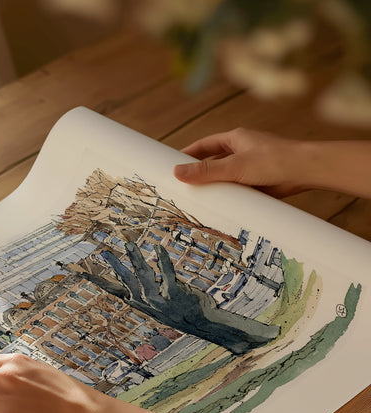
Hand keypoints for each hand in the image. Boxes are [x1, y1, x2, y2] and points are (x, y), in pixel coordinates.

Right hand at [173, 127, 309, 196]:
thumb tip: (177, 172)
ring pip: (225, 177)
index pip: (204, 145)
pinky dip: (228, 196)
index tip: (173, 164)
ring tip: (196, 200)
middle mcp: (242, 151)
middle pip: (213, 162)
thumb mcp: (234, 166)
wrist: (306, 171)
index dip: (188, 154)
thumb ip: (206, 171)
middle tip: (181, 186)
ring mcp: (250, 167)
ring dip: (214, 187)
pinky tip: (219, 207)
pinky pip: (237, 189)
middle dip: (199, 173)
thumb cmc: (274, 160)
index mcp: (235, 139)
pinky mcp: (258, 182)